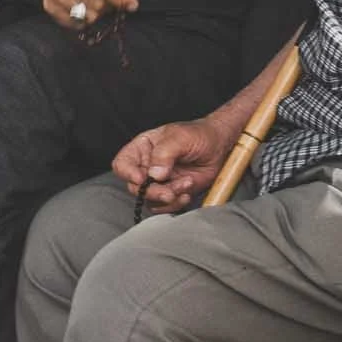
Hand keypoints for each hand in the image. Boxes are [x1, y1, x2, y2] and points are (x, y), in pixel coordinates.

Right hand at [112, 118, 226, 212]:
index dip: (127, 173)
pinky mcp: (172, 193)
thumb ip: (165, 153)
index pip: (122, 163)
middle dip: (154, 191)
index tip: (142, 179)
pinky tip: (187, 192)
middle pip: (136, 187)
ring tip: (186, 183)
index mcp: (143, 148)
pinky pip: (165, 207)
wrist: (219, 146)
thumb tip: (154, 173)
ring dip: (168, 197)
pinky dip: (176, 204)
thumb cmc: (199, 135)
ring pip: (150, 200)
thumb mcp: (181, 137)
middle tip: (169, 190)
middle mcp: (147, 166)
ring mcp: (159, 182)